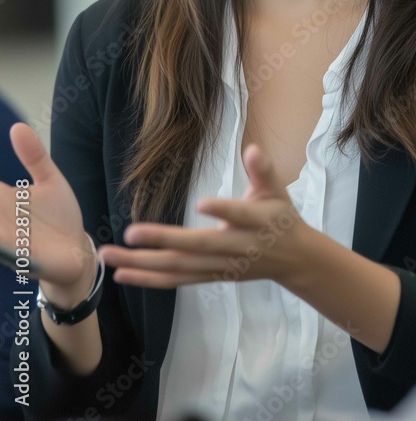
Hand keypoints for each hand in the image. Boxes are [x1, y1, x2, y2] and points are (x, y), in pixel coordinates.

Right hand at [0, 123, 95, 299]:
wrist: (77, 253)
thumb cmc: (60, 217)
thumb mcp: (50, 180)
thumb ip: (34, 156)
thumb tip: (16, 127)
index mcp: (3, 198)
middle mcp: (0, 217)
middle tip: (2, 193)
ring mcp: (4, 236)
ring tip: (0, 206)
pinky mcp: (16, 254)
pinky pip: (2, 245)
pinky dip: (3, 239)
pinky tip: (6, 233)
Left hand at [99, 143, 312, 288]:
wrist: (292, 259)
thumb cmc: (280, 217)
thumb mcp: (277, 191)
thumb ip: (264, 170)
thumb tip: (253, 149)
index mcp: (255, 222)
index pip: (240, 214)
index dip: (224, 210)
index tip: (203, 203)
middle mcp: (234, 248)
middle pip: (196, 247)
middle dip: (162, 242)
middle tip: (128, 235)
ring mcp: (218, 266)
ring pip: (178, 268)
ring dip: (142, 265)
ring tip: (110, 257)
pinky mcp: (208, 276)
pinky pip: (175, 280)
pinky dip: (148, 279)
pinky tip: (121, 275)